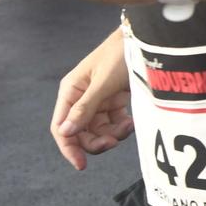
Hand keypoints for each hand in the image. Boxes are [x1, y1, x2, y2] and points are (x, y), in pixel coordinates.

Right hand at [51, 33, 132, 170]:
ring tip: (128, 126)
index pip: (61, 127)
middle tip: (114, 142)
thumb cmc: (120, 55)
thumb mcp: (103, 83)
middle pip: (80, 133)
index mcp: (70, 91)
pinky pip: (113, 124)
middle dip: (96, 142)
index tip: (81, 165)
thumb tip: (65, 132)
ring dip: (112, 135)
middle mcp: (80, 97)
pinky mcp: (114, 101)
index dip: (69, 148)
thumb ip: (85, 108)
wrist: (144, 39)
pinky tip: (130, 122)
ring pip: (98, 131)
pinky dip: (121, 128)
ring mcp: (98, 100)